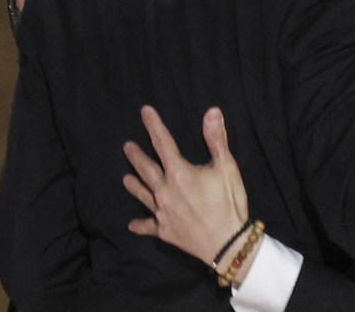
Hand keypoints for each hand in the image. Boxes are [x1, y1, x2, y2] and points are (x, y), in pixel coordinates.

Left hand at [122, 106, 248, 266]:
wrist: (227, 243)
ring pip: (142, 195)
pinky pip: (148, 226)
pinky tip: (132, 224)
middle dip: (137, 156)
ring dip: (134, 185)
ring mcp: (162, 212)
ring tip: (125, 178)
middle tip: (127, 147)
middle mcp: (165, 191)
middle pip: (147, 169)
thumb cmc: (229, 203)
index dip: (154, 126)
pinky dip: (140, 224)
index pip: (163, 143)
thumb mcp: (227, 167)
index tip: (144, 111)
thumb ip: (216, 139)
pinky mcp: (164, 231)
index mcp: (179, 173)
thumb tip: (211, 111)